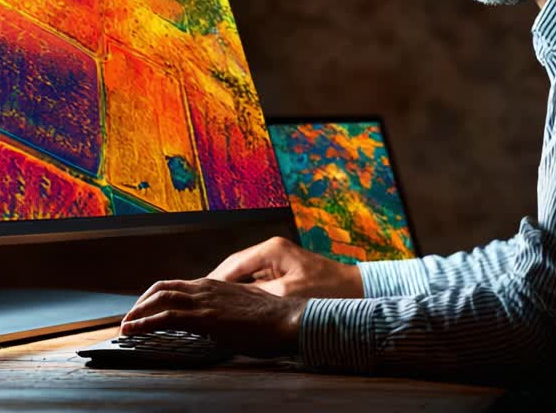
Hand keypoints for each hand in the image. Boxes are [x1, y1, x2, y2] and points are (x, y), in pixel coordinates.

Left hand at [120, 278, 306, 357]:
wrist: (288, 320)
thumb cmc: (272, 319)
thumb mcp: (244, 308)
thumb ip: (226, 309)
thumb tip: (216, 320)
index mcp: (214, 285)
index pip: (176, 286)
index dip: (156, 297)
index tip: (145, 310)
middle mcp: (206, 288)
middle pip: (162, 288)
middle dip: (141, 303)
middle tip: (130, 318)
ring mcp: (205, 301)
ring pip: (160, 299)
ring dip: (138, 313)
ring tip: (125, 326)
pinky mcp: (206, 318)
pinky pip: (168, 317)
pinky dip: (145, 323)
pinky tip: (135, 331)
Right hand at [208, 236, 363, 298]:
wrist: (358, 292)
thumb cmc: (329, 291)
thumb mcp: (288, 294)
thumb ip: (256, 295)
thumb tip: (228, 300)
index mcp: (271, 250)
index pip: (232, 264)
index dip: (213, 280)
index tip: (197, 294)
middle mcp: (272, 251)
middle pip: (235, 267)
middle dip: (217, 284)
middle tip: (199, 301)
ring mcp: (277, 261)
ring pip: (243, 275)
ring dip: (229, 289)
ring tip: (212, 305)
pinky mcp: (283, 272)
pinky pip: (255, 281)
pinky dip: (244, 293)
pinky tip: (235, 306)